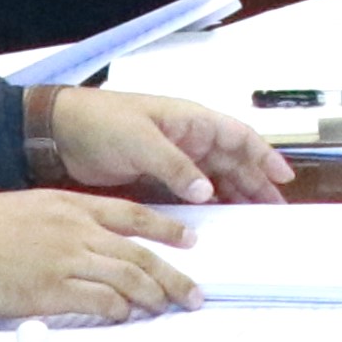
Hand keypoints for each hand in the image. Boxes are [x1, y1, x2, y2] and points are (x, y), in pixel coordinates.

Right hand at [0, 188, 199, 320]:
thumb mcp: (34, 205)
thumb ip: (67, 220)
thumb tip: (89, 238)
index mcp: (74, 205)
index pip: (134, 215)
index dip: (167, 229)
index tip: (190, 239)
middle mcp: (78, 230)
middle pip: (140, 253)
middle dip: (172, 276)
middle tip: (191, 294)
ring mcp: (68, 259)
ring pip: (127, 277)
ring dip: (151, 296)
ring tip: (165, 308)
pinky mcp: (54, 289)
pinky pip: (100, 300)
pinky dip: (119, 309)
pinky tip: (125, 315)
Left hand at [42, 88, 292, 202]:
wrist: (58, 133)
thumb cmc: (100, 122)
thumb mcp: (141, 141)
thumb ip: (176, 167)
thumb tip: (208, 191)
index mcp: (191, 121)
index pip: (239, 136)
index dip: (264, 155)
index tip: (284, 177)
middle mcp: (188, 139)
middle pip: (233, 161)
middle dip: (256, 183)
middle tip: (275, 210)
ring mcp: (174, 159)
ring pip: (215, 178)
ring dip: (235, 195)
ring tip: (253, 219)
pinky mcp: (156, 177)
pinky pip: (191, 192)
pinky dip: (208, 205)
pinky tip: (216, 220)